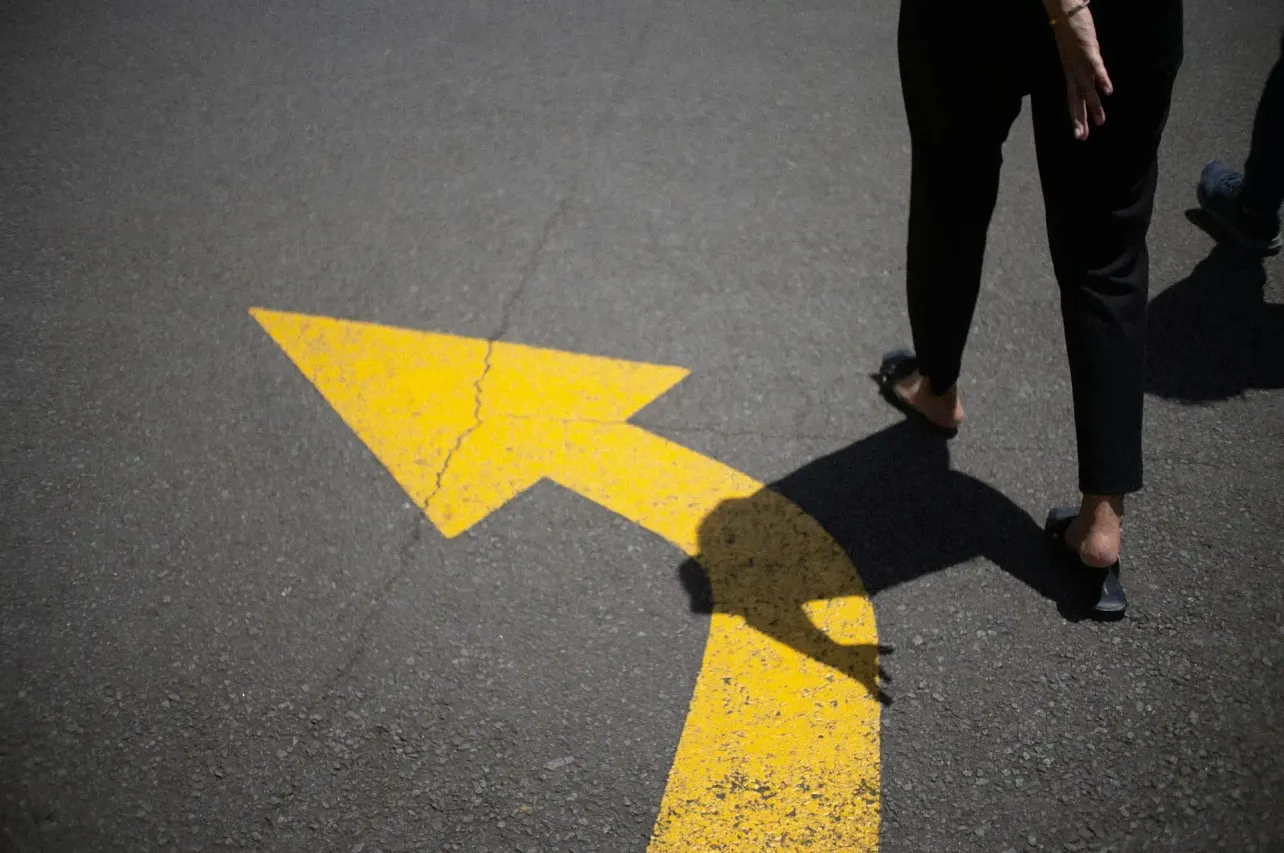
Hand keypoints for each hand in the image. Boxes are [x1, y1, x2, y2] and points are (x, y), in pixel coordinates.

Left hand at [1050, 1, 1112, 139]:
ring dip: (1093, 105)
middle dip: (1079, 119)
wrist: (1063, 10)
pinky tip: (1108, 92)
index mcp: (1070, 71)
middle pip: (1075, 98)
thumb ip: (1084, 66)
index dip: (1076, 117)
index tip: (1080, 135)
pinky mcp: (1088, 49)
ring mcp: (1079, 60)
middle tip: (1082, 138)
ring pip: (1086, 87)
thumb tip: (1091, 78)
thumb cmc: (1071, 29)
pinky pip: (1095, 67)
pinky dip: (1102, 79)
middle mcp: (1072, 70)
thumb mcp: (1077, 52)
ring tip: (1100, 121)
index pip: (1072, 99)